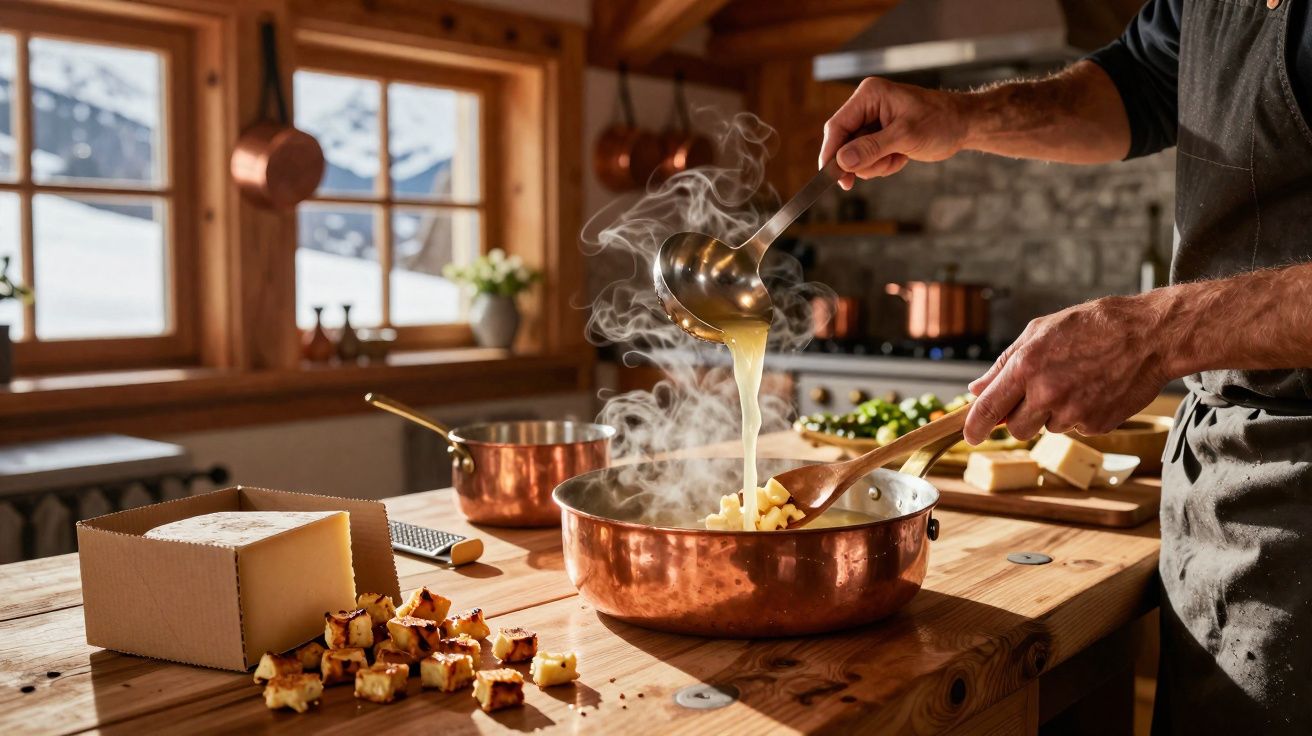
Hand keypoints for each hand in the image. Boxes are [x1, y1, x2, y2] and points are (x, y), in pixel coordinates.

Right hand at [820, 77, 969, 188]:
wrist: (965, 125)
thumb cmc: (941, 122)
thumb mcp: (906, 136)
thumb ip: (872, 148)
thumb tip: (842, 161)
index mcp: (869, 95)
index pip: (837, 126)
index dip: (831, 153)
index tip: (830, 178)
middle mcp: (867, 106)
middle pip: (844, 144)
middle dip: (863, 161)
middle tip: (886, 164)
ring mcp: (872, 122)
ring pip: (856, 156)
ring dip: (877, 164)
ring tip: (900, 156)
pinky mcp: (879, 136)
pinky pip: (868, 159)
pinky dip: (884, 165)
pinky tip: (902, 157)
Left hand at [963, 296, 1170, 444]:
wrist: (1148, 336)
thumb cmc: (1091, 326)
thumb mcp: (1039, 331)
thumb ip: (1004, 364)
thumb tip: (976, 390)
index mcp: (1026, 367)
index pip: (989, 409)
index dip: (974, 427)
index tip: (970, 436)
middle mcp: (1047, 393)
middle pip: (1017, 429)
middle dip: (1020, 418)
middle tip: (1037, 395)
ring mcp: (1074, 412)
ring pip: (1048, 428)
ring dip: (1053, 413)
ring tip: (1075, 381)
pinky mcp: (1097, 425)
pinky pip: (1077, 428)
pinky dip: (1080, 414)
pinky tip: (1094, 389)